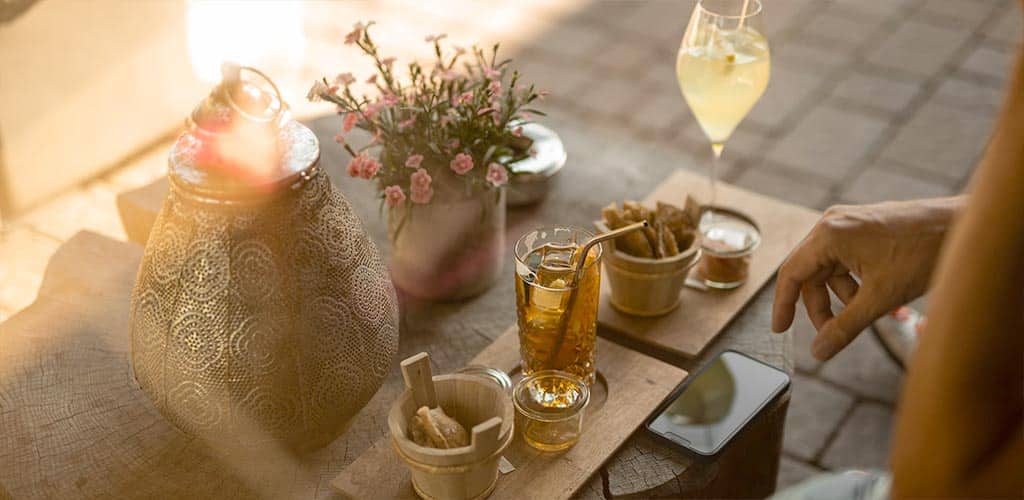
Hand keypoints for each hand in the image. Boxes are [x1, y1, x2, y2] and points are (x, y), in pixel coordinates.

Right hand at [771, 198, 961, 359]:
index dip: (783, 305)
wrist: (961, 225)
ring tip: (866, 313)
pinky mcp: (864, 226)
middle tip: (832, 332)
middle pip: (810, 273)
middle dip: (820, 305)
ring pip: (829, 268)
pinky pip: (845, 259)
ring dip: (841, 296)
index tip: (781, 330)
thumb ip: (845, 327)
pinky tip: (875, 297)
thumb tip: (820, 351)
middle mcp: (833, 224)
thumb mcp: (880, 297)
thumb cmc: (923, 253)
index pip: (791, 273)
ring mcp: (848, 223)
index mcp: (829, 235)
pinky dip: (854, 282)